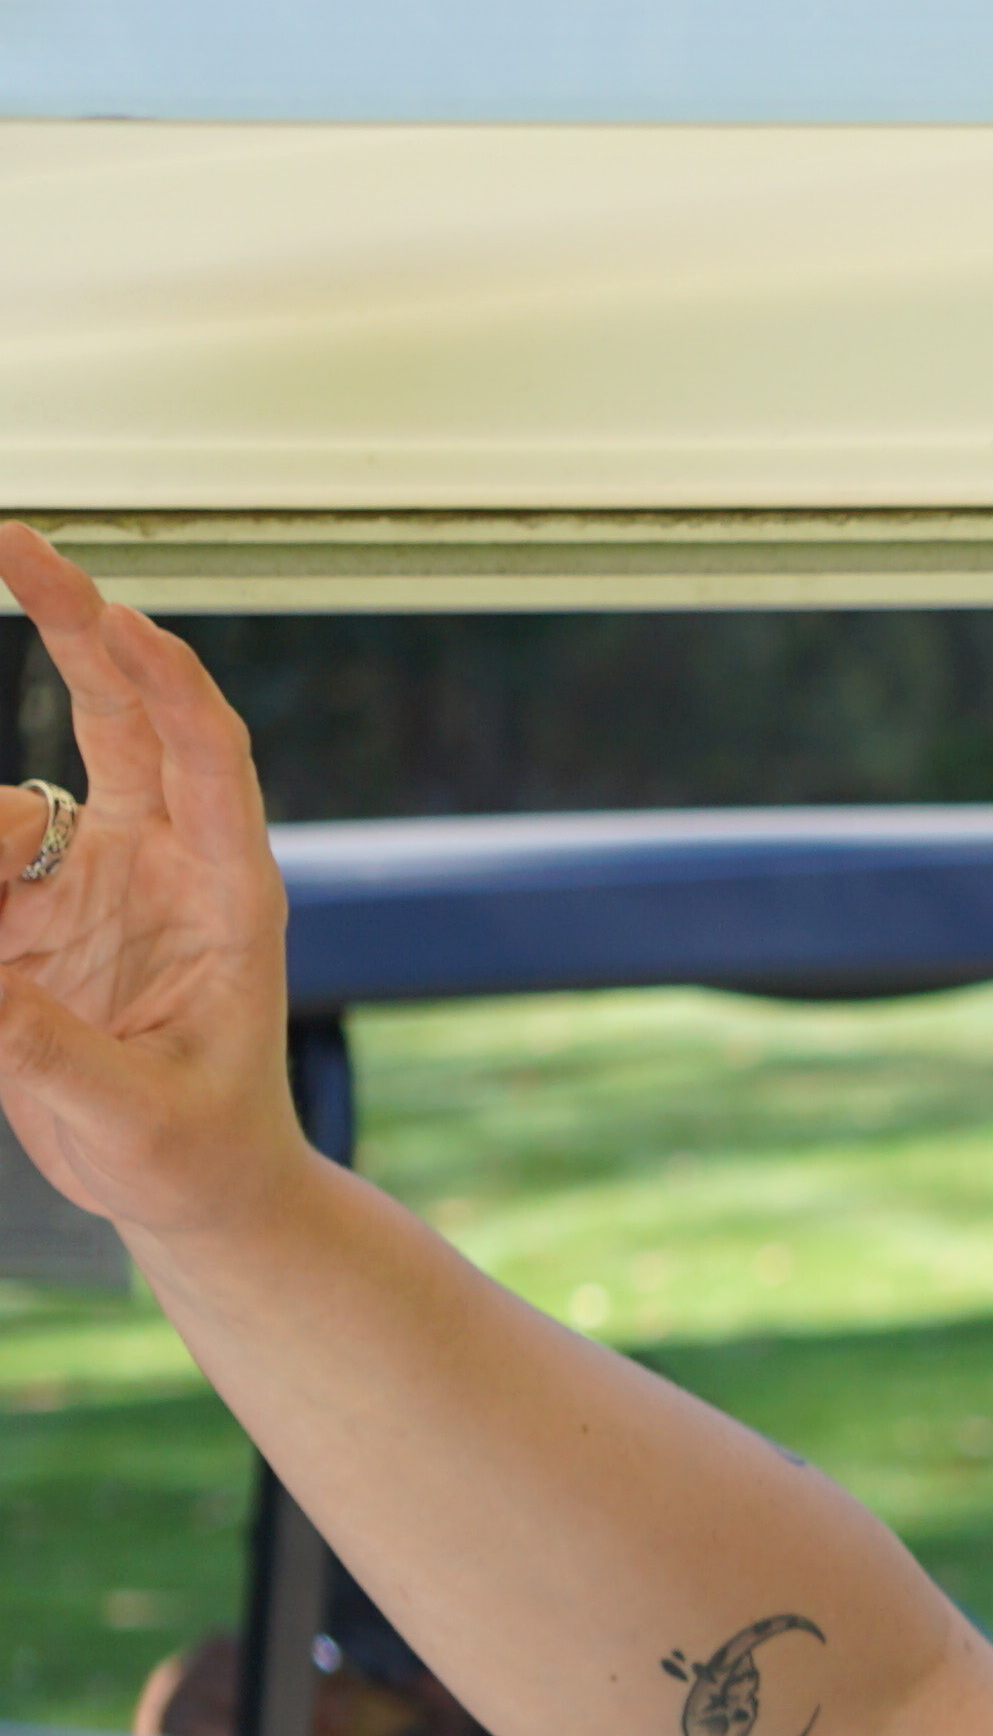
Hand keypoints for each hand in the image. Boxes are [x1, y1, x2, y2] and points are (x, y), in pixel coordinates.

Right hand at [0, 528, 320, 1245]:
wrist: (197, 1196)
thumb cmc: (196, 1159)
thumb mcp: (133, 1118)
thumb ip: (44, 1049)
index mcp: (228, 894)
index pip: (206, 753)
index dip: (164, 672)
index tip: (112, 606)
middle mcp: (167, 866)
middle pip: (124, 713)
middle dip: (71, 622)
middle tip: (13, 539)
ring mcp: (97, 882)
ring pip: (13, 800)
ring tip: (12, 976)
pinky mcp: (35, 914)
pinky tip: (3, 966)